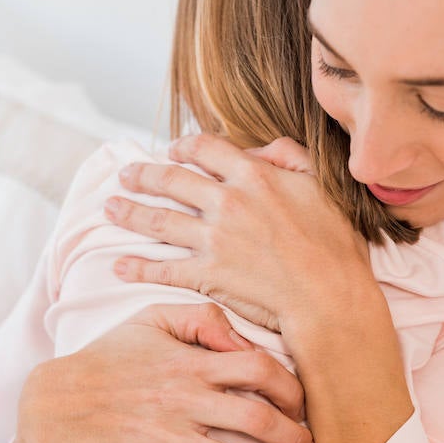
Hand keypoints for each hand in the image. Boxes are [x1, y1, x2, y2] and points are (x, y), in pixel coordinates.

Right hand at [20, 302, 314, 442]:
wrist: (53, 404)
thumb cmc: (109, 359)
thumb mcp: (151, 319)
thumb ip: (203, 318)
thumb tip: (243, 340)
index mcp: (189, 363)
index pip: (259, 369)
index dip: (293, 389)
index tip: (303, 406)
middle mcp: (181, 401)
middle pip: (257, 419)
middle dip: (295, 438)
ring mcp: (163, 440)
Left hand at [104, 134, 372, 339]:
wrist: (328, 296)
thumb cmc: (334, 246)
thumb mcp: (323, 186)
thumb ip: (292, 157)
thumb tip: (263, 148)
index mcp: (253, 175)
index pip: (207, 148)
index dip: (185, 146)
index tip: (172, 150)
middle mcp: (226, 202)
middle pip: (171, 180)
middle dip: (143, 175)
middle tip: (125, 174)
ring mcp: (213, 239)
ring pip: (158, 220)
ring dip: (129, 213)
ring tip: (109, 208)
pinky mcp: (207, 275)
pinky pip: (163, 269)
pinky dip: (137, 268)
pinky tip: (119, 266)